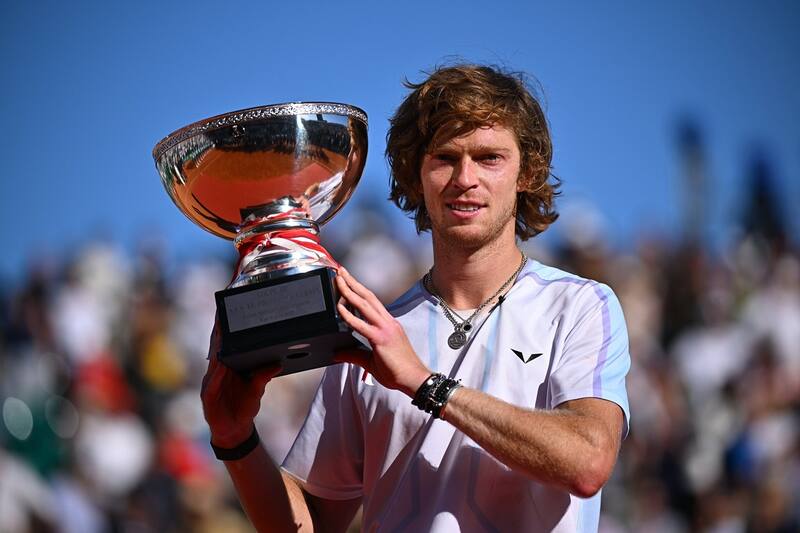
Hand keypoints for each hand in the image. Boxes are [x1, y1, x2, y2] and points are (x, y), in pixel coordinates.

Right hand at [201, 317, 280, 447]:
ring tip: (220, 334)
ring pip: (213, 363)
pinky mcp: (209, 397)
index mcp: (227, 368)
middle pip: (216, 350)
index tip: (226, 314)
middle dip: (218, 334)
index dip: (223, 331)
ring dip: (216, 349)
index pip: (224, 346)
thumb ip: (264, 376)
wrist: (235, 431)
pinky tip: (220, 364)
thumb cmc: (244, 407)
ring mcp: (211, 384)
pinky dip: (216, 374)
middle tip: (221, 316)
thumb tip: (278, 363)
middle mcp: (217, 373)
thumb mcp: (257, 390)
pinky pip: (212, 383)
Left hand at [334, 268, 430, 397]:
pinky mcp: (382, 339)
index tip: (348, 281)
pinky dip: (350, 315)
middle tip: (340, 271)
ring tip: (338, 280)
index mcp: (388, 325)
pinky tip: (339, 307)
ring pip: (365, 304)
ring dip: (350, 290)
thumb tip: (338, 354)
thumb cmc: (399, 371)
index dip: (359, 290)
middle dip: (353, 282)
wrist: (415, 380)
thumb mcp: (372, 361)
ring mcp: (386, 329)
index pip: (371, 302)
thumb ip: (354, 355)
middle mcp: (387, 323)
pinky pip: (362, 324)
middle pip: (368, 296)